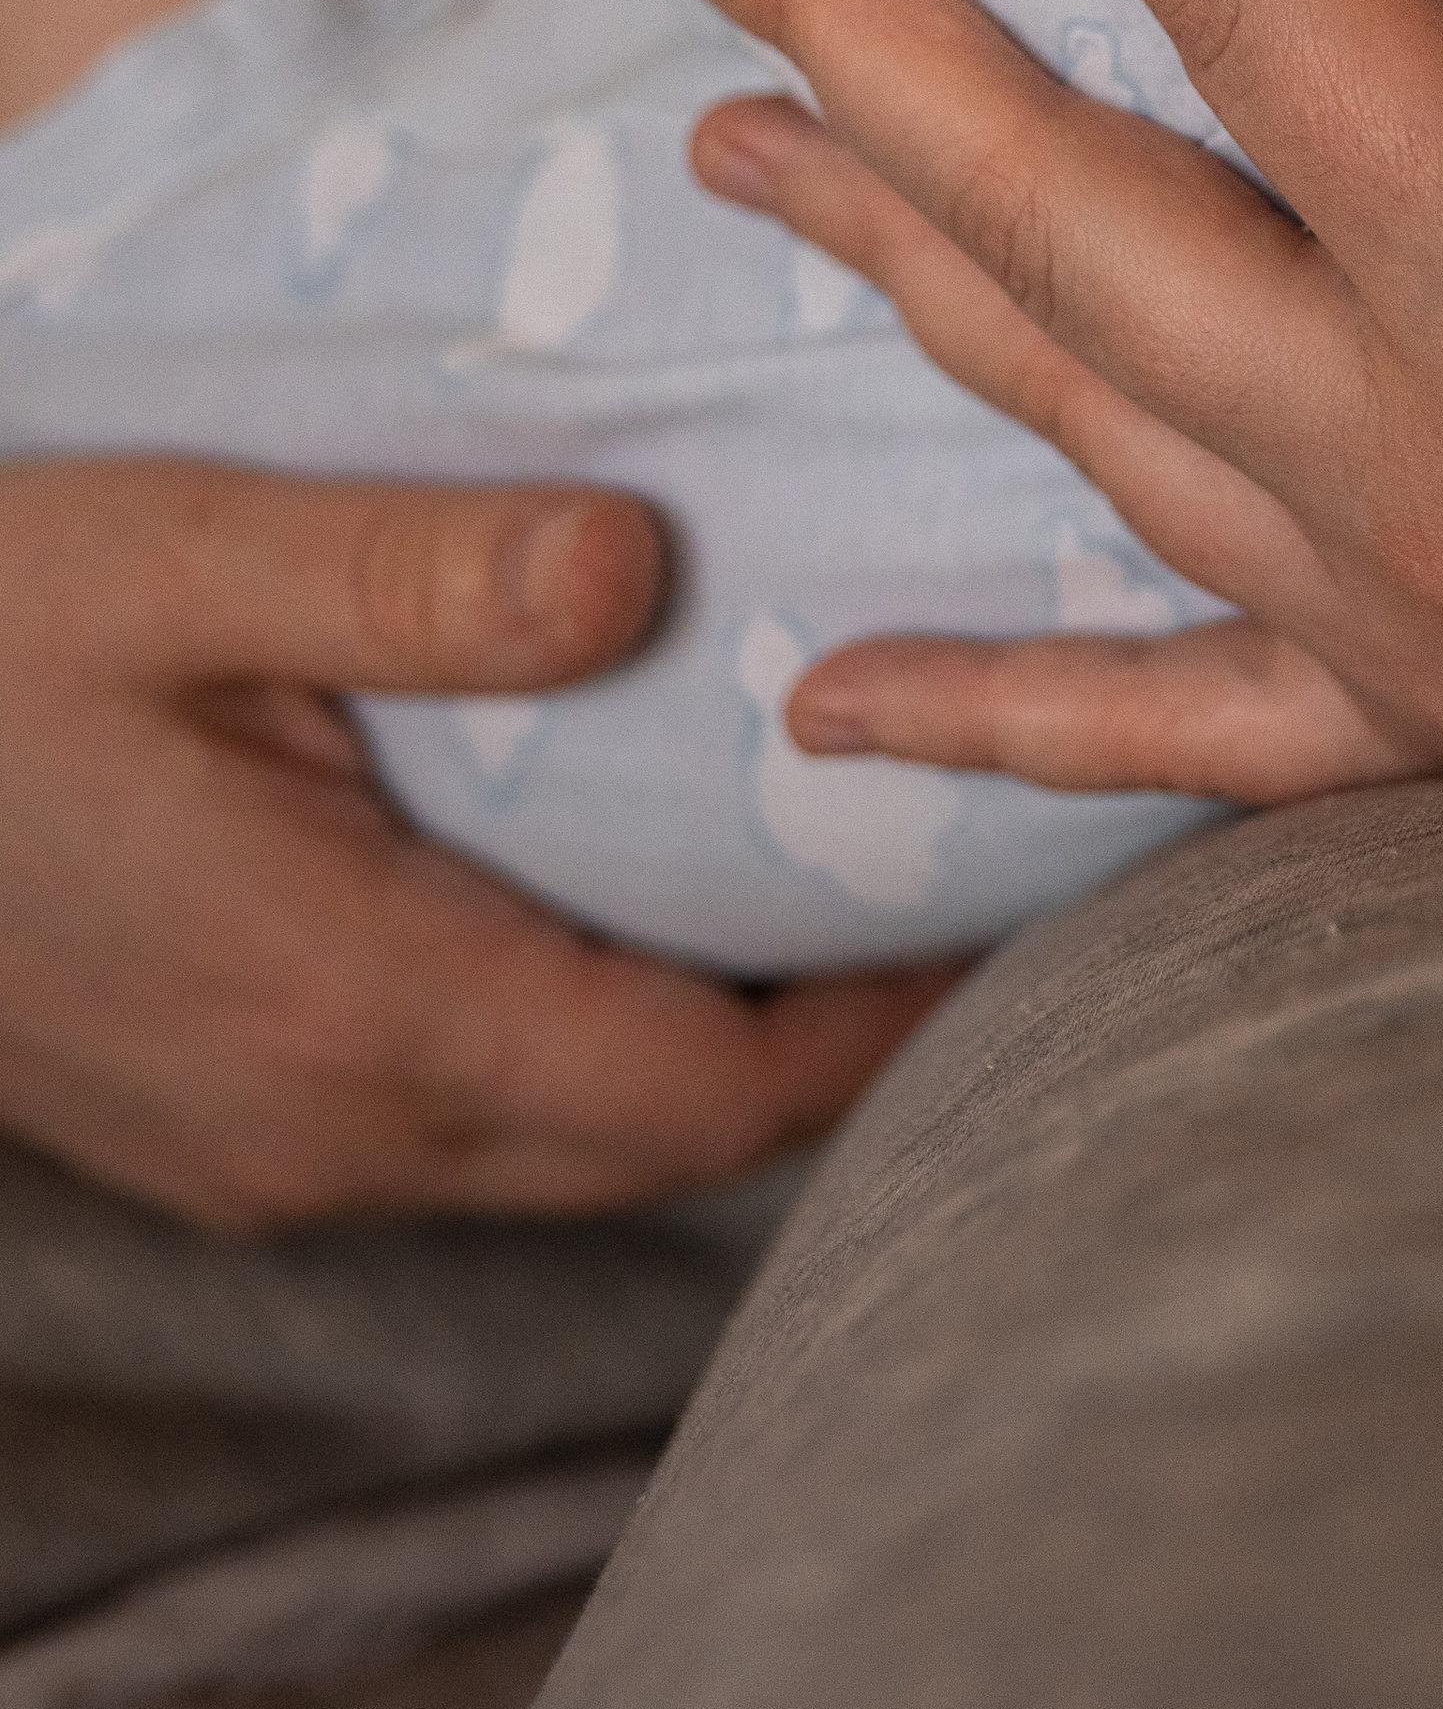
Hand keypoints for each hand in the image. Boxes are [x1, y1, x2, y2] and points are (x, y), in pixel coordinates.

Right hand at [0, 460, 953, 1228]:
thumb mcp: (183, 560)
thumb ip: (419, 573)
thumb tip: (642, 569)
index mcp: (358, 1005)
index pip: (707, 1091)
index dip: (880, 1017)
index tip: (993, 890)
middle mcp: (330, 1126)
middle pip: (659, 1135)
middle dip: (821, 1032)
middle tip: (937, 863)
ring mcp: (266, 1149)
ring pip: (563, 1138)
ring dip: (696, 1038)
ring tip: (808, 869)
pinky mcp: (221, 1122)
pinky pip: (461, 1118)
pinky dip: (573, 1033)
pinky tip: (604, 893)